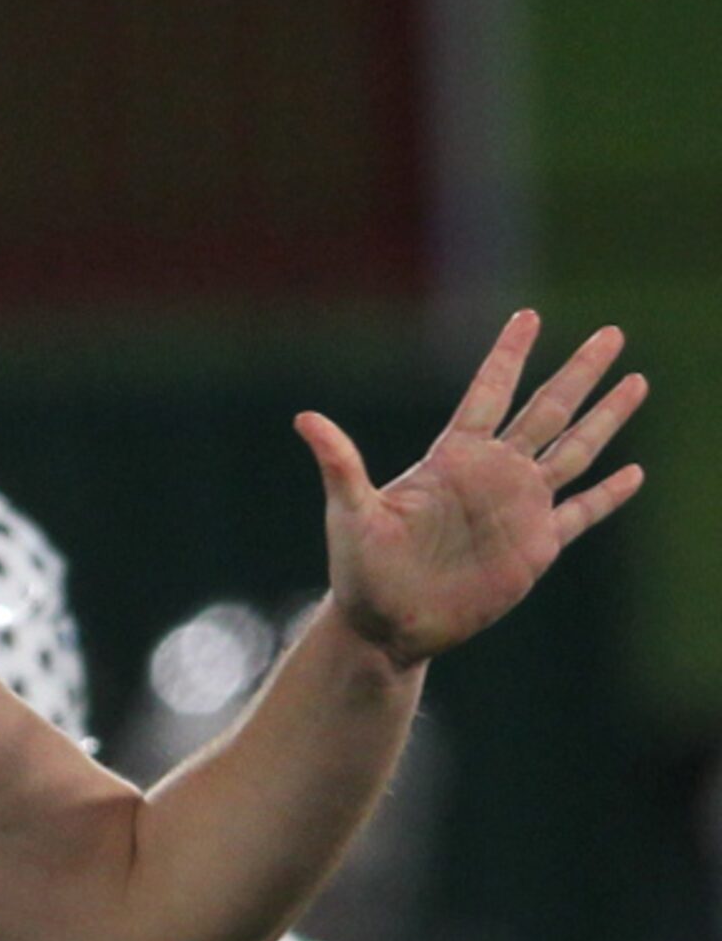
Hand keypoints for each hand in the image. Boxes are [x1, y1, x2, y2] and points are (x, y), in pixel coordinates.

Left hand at [297, 310, 645, 667]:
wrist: (386, 624)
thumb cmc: (360, 569)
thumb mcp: (350, 512)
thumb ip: (339, 463)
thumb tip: (304, 418)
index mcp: (451, 458)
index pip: (488, 392)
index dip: (509, 354)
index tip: (529, 315)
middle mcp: (491, 475)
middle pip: (547, 409)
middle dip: (579, 372)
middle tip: (612, 333)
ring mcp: (518, 509)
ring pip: (574, 451)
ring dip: (605, 418)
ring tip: (636, 381)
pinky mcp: (535, 547)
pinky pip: (582, 513)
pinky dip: (608, 494)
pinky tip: (634, 473)